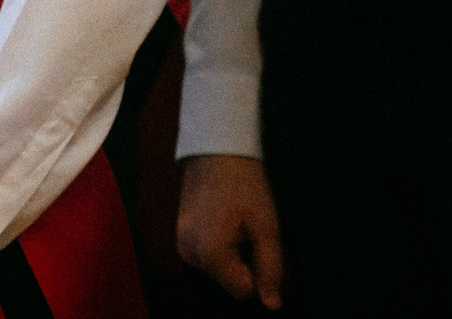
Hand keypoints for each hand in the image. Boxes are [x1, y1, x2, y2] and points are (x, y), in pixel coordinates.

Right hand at [176, 153, 284, 308]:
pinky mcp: (179, 237)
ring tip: (234, 217)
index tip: (258, 238)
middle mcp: (189, 256)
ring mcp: (181, 246)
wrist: (217, 148)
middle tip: (247, 224)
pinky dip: (218, 244)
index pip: (243, 291)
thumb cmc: (245, 184)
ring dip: (232, 251)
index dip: (258, 269)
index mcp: (209, 256)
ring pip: (219, 268)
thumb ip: (271, 268)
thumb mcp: (267, 225)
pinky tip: (223, 217)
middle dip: (244, 259)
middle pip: (229, 280)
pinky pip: (206, 255)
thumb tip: (272, 305)